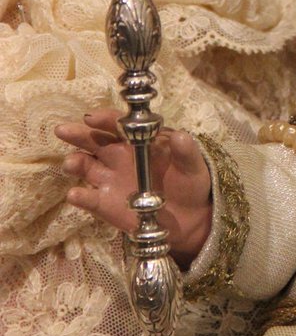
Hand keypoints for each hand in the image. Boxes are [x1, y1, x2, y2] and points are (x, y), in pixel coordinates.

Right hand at [56, 109, 211, 265]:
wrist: (189, 217)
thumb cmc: (189, 183)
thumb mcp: (193, 166)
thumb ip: (186, 152)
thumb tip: (181, 136)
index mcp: (138, 141)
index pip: (117, 125)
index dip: (104, 119)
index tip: (92, 118)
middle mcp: (118, 156)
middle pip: (93, 141)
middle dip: (78, 134)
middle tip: (63, 130)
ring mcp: (109, 179)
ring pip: (85, 166)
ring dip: (75, 162)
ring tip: (71, 163)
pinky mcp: (105, 204)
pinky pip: (89, 198)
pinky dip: (80, 197)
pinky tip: (75, 195)